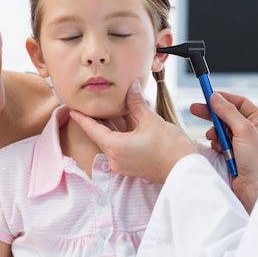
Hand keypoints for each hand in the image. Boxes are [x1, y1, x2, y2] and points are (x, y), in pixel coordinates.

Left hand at [70, 80, 197, 182]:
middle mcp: (115, 159)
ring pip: (111, 141)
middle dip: (97, 119)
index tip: (72, 109)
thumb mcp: (150, 120)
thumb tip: (132, 87)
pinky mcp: (132, 166)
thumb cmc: (170, 148)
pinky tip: (124, 122)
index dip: (82, 118)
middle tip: (90, 105)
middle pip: (100, 135)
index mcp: (115, 148)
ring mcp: (123, 164)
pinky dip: (119, 134)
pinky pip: (120, 147)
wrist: (185, 169)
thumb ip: (136, 103)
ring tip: (108, 109)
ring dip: (110, 126)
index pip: (92, 130)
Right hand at [190, 92, 257, 212]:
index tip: (207, 95)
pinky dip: (215, 144)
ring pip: (221, 129)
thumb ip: (228, 112)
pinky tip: (217, 149)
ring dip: (215, 132)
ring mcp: (242, 143)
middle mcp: (252, 130)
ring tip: (214, 138)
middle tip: (194, 109)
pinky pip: (219, 142)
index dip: (222, 98)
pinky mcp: (233, 154)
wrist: (255, 190)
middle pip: (227, 114)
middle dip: (212, 113)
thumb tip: (215, 97)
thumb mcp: (244, 130)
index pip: (239, 102)